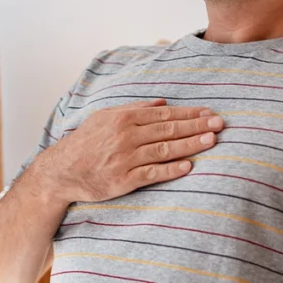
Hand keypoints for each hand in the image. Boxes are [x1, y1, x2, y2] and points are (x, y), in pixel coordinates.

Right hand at [33, 99, 223, 204]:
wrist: (63, 170)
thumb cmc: (86, 142)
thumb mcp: (105, 117)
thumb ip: (134, 109)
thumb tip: (162, 102)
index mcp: (123, 118)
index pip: (164, 114)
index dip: (188, 114)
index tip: (208, 113)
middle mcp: (126, 136)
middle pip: (168, 129)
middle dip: (196, 126)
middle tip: (219, 124)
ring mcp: (125, 158)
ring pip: (164, 150)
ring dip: (189, 145)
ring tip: (211, 141)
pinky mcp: (123, 180)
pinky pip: (152, 174)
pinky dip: (170, 170)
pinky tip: (188, 166)